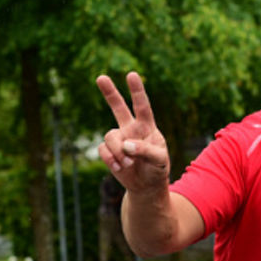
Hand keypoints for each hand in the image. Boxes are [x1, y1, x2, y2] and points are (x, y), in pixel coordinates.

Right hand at [96, 72, 170, 192]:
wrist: (146, 186)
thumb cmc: (157, 169)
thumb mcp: (159, 160)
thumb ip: (146, 150)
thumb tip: (126, 145)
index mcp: (147, 127)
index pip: (142, 106)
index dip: (137, 90)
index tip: (131, 75)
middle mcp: (131, 129)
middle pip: (118, 107)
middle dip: (109, 92)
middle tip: (101, 77)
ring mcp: (119, 139)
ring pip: (110, 136)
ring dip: (117, 152)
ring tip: (127, 164)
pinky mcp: (109, 151)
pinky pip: (103, 150)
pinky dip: (111, 160)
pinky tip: (119, 167)